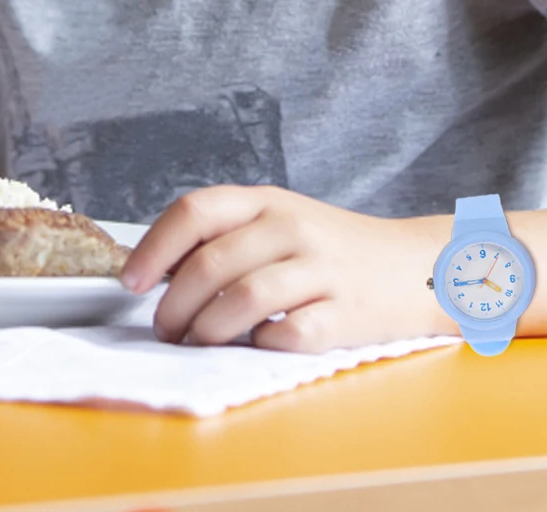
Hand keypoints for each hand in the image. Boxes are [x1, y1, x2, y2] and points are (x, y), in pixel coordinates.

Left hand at [118, 185, 436, 353]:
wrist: (415, 267)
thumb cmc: (331, 249)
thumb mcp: (279, 222)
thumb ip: (227, 236)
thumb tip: (155, 269)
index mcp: (267, 201)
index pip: (195, 210)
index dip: (154, 248)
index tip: (131, 281)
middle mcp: (291, 227)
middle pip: (211, 264)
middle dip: (173, 305)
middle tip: (164, 329)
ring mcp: (321, 269)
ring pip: (243, 299)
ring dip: (207, 330)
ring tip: (198, 342)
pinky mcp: (345, 313)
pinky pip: (288, 334)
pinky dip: (261, 345)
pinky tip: (255, 345)